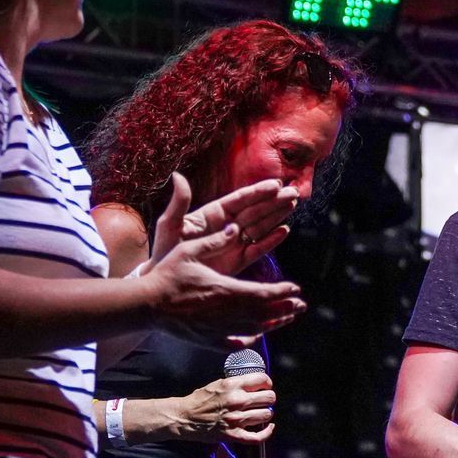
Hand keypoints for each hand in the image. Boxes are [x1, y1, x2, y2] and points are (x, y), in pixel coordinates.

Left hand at [144, 178, 305, 335]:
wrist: (165, 282)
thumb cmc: (164, 251)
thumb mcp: (169, 225)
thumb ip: (178, 203)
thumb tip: (178, 176)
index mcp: (212, 215)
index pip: (239, 200)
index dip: (257, 193)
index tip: (275, 185)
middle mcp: (226, 227)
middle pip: (254, 211)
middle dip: (274, 201)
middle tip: (293, 192)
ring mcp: (233, 244)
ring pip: (259, 226)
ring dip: (276, 216)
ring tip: (293, 205)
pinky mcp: (237, 261)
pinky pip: (258, 249)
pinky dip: (271, 241)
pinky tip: (284, 231)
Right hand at [156, 374, 276, 444]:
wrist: (184, 417)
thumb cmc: (199, 400)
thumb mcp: (218, 383)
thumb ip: (236, 382)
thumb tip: (254, 382)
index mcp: (232, 385)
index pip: (263, 380)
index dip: (267, 383)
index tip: (265, 387)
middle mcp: (236, 401)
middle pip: (269, 398)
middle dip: (268, 399)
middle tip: (263, 401)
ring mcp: (236, 419)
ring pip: (266, 415)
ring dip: (266, 414)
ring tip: (260, 413)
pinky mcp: (233, 435)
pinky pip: (258, 437)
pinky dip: (267, 433)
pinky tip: (269, 428)